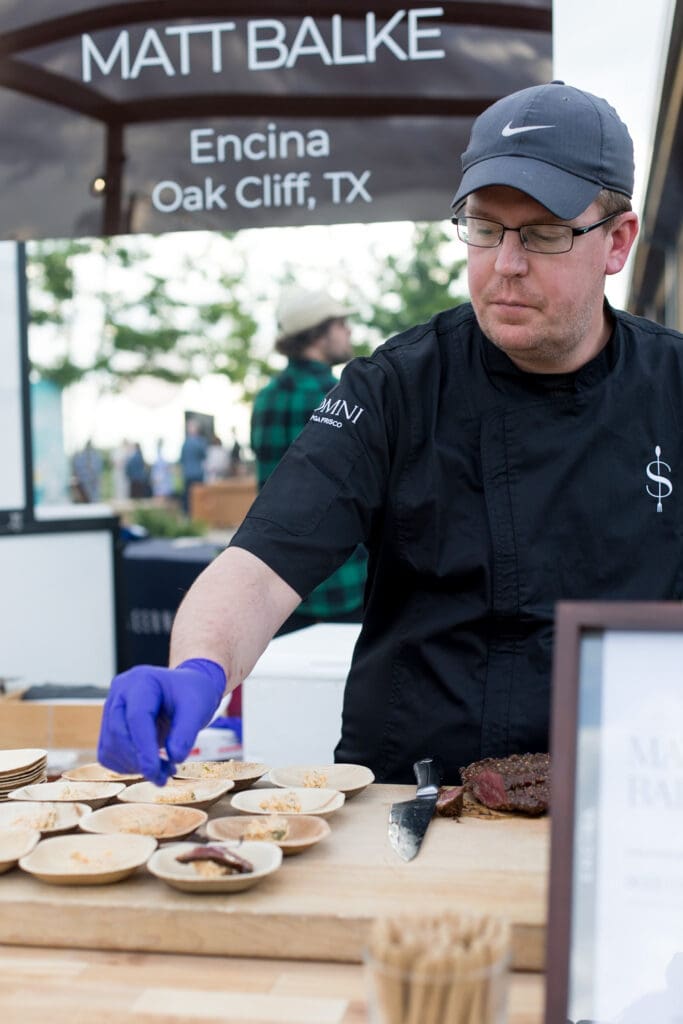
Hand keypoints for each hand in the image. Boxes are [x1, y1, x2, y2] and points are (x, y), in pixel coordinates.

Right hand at [97, 658, 225, 785]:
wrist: (185, 691)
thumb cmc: (191, 695)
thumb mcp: (198, 708)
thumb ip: (186, 732)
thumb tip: (174, 756)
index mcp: (141, 680)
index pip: (136, 716)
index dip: (144, 747)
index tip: (155, 772)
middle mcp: (120, 692)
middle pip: (118, 732)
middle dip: (138, 760)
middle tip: (164, 777)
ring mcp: (111, 709)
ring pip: (110, 746)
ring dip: (134, 766)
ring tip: (164, 770)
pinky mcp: (109, 727)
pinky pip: (108, 754)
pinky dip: (127, 766)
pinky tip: (150, 764)